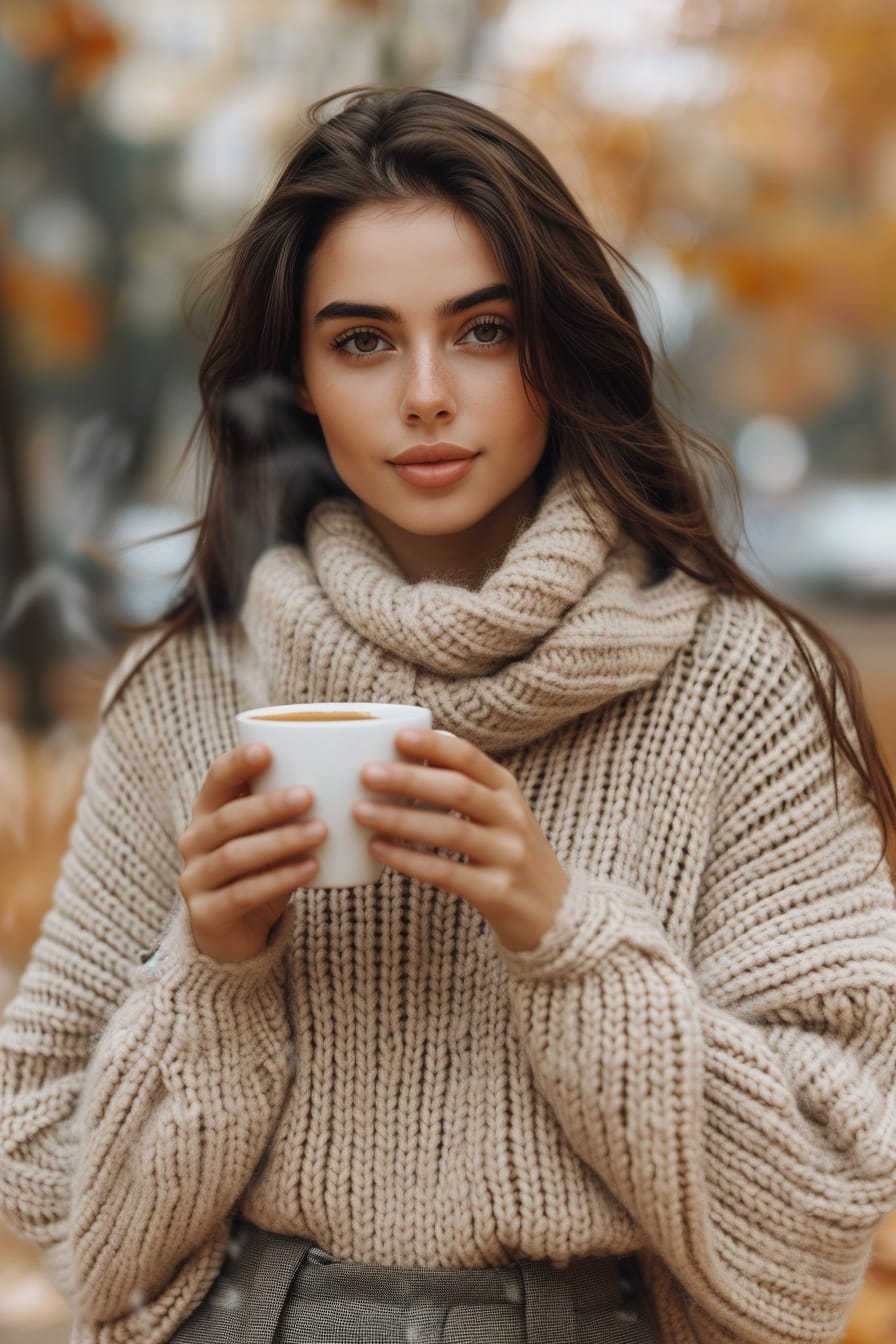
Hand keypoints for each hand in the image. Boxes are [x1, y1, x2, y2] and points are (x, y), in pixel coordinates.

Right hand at [177, 743, 326, 961]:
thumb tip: (341, 773)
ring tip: (320, 831)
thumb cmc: (260, 869)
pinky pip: (243, 893)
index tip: (268, 750)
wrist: (234, 934)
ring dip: (280, 841)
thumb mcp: (267, 834)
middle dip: (269, 805)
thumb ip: (286, 809)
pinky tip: (312, 869)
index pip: (216, 779)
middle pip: (228, 817)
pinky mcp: (206, 915)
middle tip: (309, 794)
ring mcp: (195, 879)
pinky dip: (280, 879)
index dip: (238, 763)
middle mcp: (193, 841)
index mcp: (206, 812)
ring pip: (236, 854)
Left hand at [353, 728, 567, 952]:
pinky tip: (379, 849)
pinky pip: (446, 873)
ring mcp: (508, 856)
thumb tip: (409, 756)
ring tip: (361, 811)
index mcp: (507, 791)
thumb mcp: (501, 814)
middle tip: (367, 773)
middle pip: (458, 791)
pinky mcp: (497, 893)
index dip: (435, 746)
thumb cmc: (512, 856)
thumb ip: (466, 788)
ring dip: (402, 819)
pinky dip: (409, 860)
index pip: (471, 759)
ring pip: (450, 831)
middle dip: (410, 779)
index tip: (398, 736)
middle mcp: (512, 819)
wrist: (557, 915)